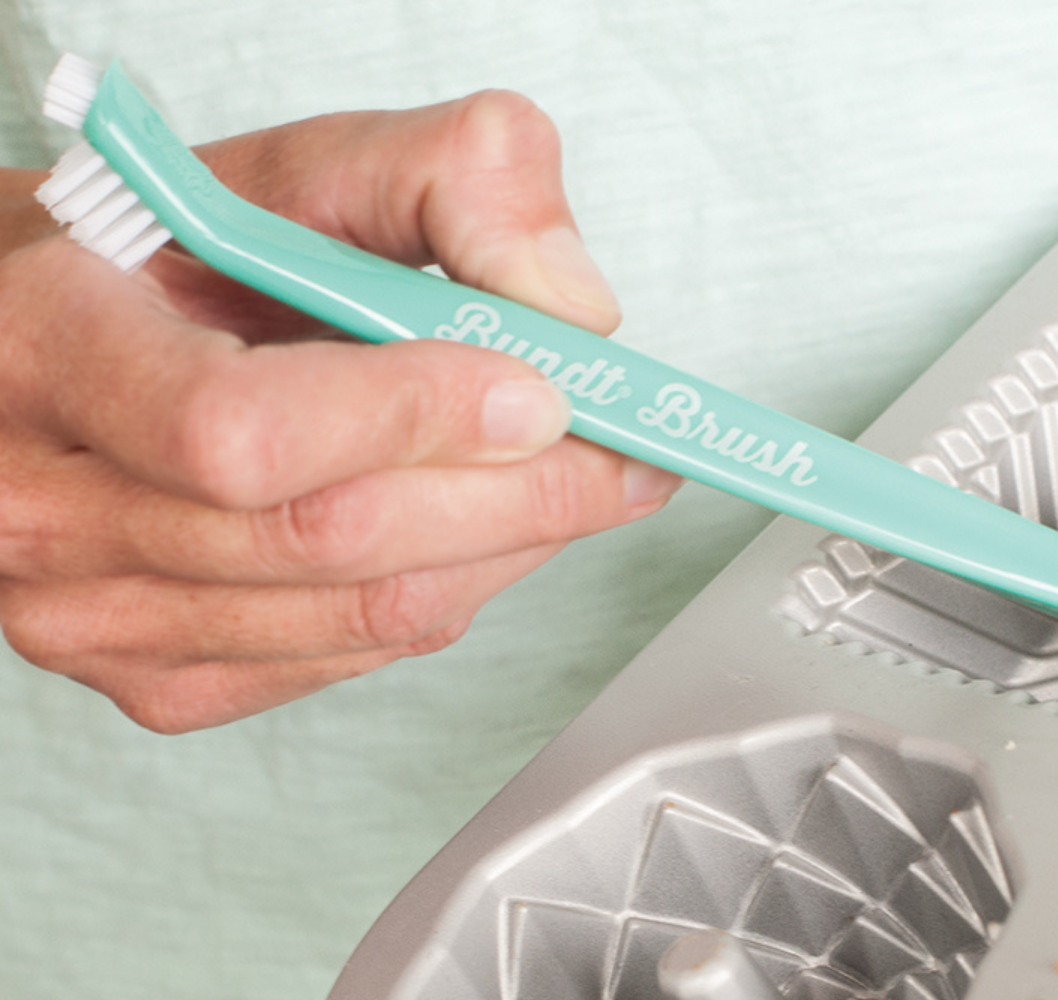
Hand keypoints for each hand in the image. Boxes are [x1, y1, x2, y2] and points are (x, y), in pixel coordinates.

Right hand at [0, 93, 679, 732]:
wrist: (72, 349)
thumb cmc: (180, 257)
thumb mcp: (302, 168)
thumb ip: (448, 178)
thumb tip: (570, 306)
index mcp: (49, 345)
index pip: (243, 430)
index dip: (416, 417)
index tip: (542, 390)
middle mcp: (44, 503)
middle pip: (332, 540)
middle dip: (522, 495)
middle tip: (626, 452)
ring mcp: (90, 617)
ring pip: (366, 613)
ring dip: (511, 546)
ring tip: (577, 479)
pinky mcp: (162, 681)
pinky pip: (357, 653)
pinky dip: (457, 588)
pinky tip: (477, 525)